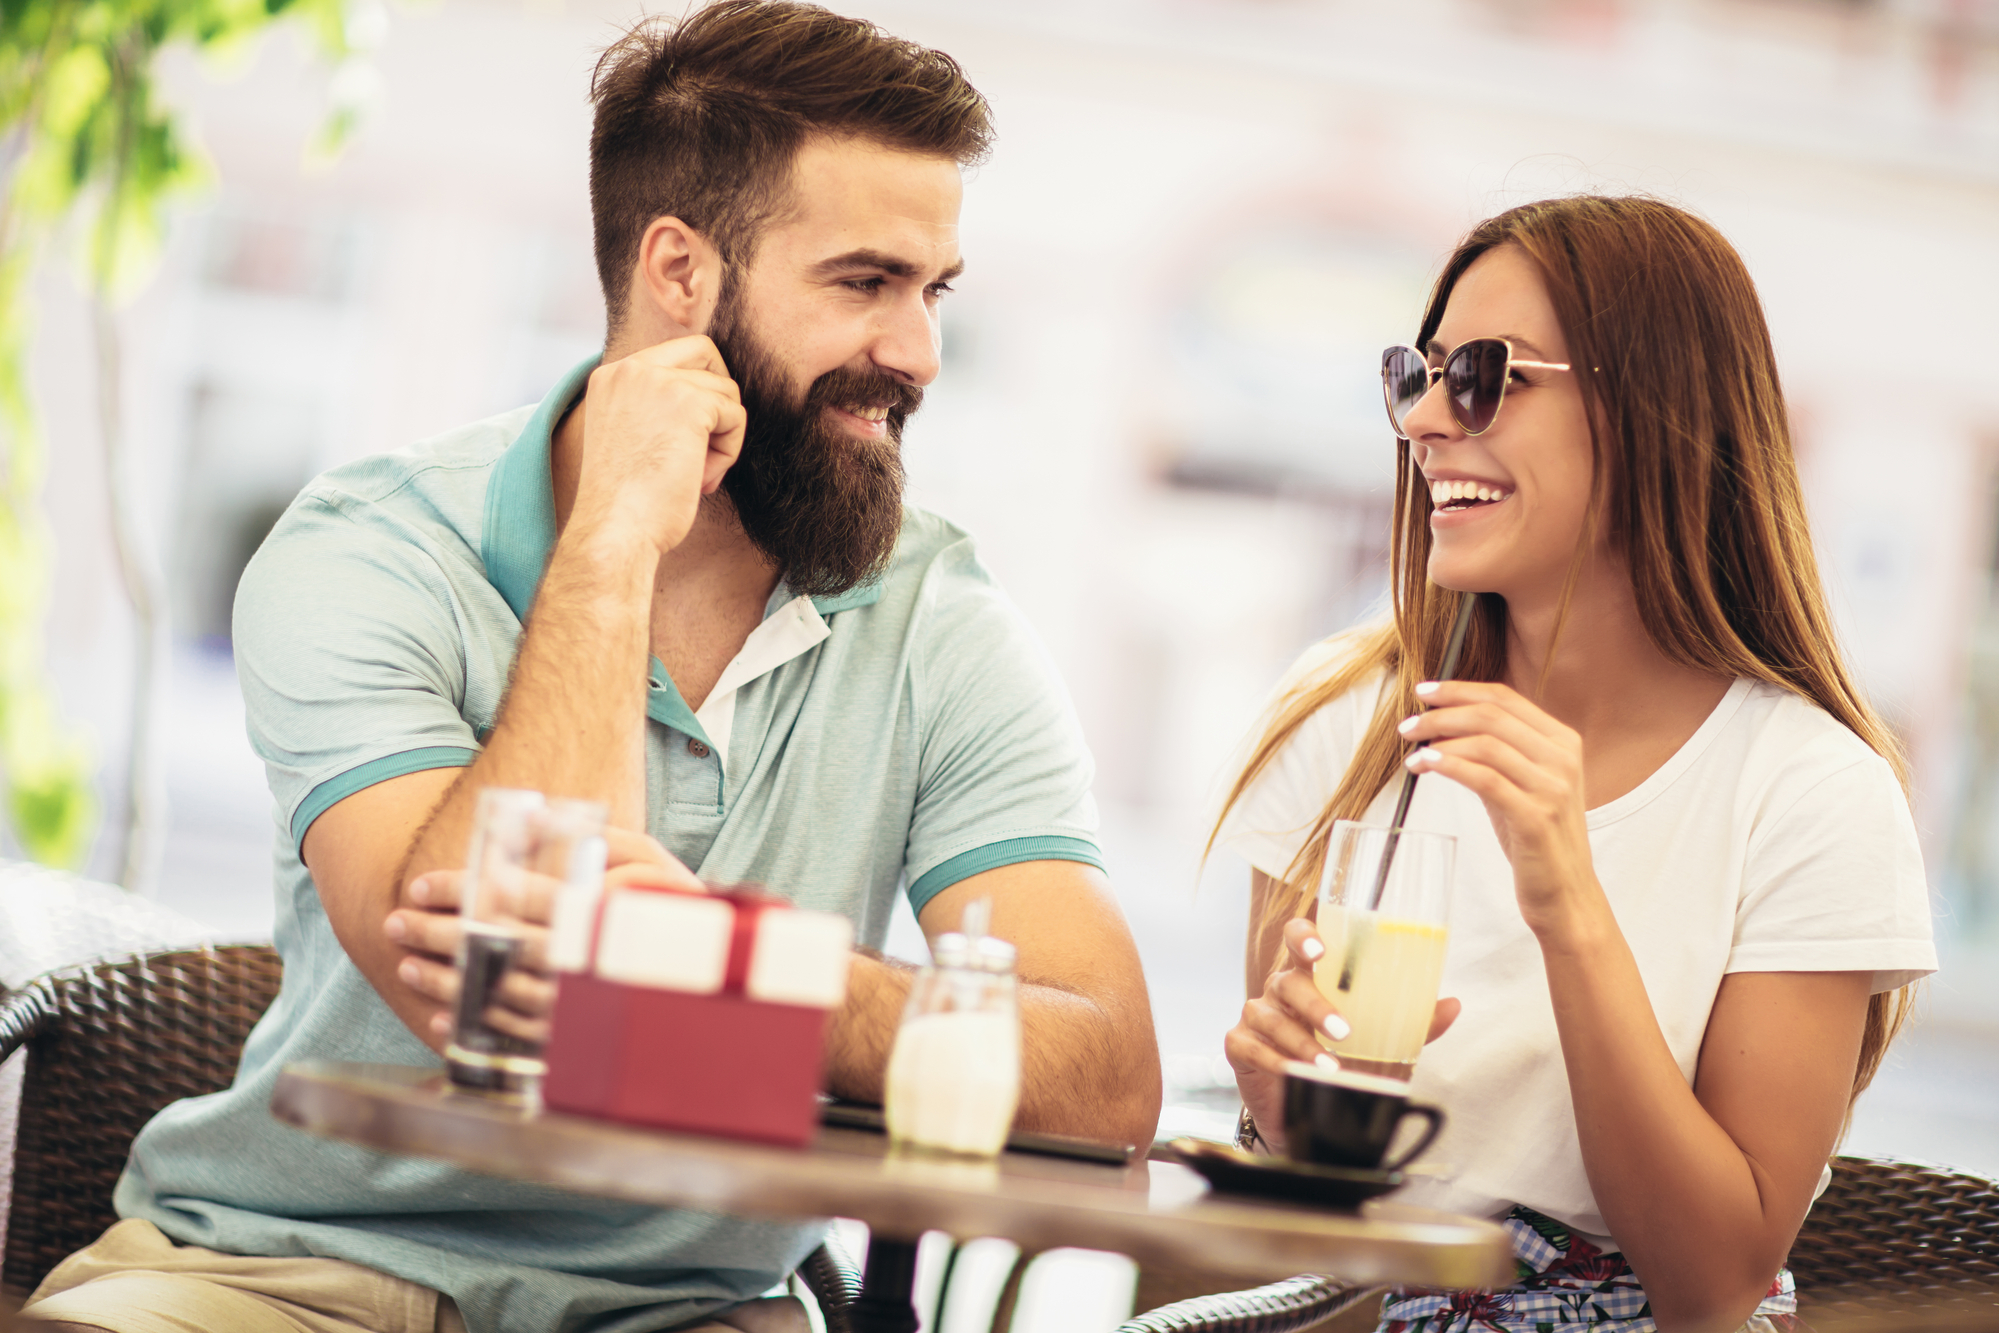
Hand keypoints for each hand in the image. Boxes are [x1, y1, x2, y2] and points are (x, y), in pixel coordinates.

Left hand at [384, 827, 697, 1045]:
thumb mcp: (642, 855)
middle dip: (438, 932)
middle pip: (495, 942)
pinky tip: (446, 1012)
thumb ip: (588, 837)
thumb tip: (527, 815)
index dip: (459, 889)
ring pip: (499, 990)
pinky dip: (476, 1023)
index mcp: (596, 908)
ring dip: (448, 978)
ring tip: (408, 962)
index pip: (510, 895)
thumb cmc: (671, 902)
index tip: (419, 885)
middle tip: (396, 922)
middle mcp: (585, 956)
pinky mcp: (581, 1035)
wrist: (715, 970)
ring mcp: (581, 1001)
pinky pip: (517, 1033)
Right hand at [568, 336, 747, 555]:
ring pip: (726, 392)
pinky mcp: (689, 403)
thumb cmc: (626, 502)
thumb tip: (711, 400)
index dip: (697, 390)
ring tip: (693, 474)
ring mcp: (659, 382)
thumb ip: (656, 406)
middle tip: (705, 443)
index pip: (676, 353)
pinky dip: (728, 452)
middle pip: (707, 353)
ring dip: (721, 438)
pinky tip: (700, 480)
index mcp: (611, 376)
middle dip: (718, 398)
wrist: (616, 530)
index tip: (687, 437)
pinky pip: (735, 416)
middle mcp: (630, 369)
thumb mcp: (631, 436)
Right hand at [1224, 919, 1458, 1151]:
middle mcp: (1280, 989)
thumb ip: (1413, 1024)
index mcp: (1311, 975)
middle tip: (1344, 1031)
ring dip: (1301, 1043)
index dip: (1305, 937)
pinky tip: (1294, 1074)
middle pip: (1288, 981)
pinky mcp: (1239, 1044)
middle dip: (1316, 1005)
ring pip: (1271, 1016)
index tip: (1321, 950)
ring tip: (1329, 1067)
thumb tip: (1453, 1005)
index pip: (1298, 938)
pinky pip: (1252, 1046)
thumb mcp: (1381, 1042)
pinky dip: (1275, 1061)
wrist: (1301, 1104)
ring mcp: (1257, 1015)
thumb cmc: (1340, 1059)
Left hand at [1397, 680, 1594, 935]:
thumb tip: (1440, 724)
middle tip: (1407, 725)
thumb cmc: (1535, 837)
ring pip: (1486, 743)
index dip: (1459, 690)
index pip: (1504, 698)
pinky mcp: (1536, 816)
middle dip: (1441, 713)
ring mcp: (1552, 787)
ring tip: (1411, 750)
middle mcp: (1562, 758)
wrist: (1565, 892)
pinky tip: (1425, 765)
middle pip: (1491, 715)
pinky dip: (1449, 766)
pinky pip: (1484, 779)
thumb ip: (1494, 752)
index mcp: (1562, 741)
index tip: (1423, 692)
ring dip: (1439, 740)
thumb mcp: (1520, 783)